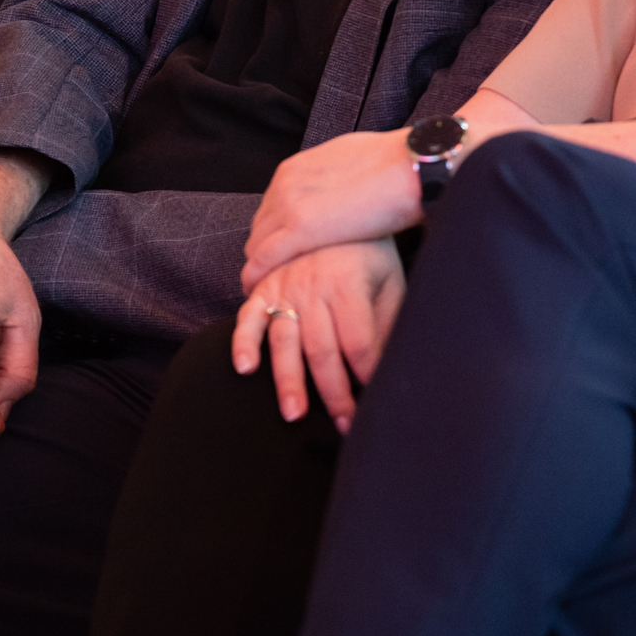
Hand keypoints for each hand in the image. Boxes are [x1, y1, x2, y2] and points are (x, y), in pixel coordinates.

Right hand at [232, 239, 405, 432]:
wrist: (338, 210)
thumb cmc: (370, 254)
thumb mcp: (391, 282)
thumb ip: (388, 323)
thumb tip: (392, 369)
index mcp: (349, 283)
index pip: (359, 342)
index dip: (367, 376)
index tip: (374, 401)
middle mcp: (313, 285)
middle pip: (322, 349)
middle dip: (334, 393)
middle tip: (344, 425)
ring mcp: (285, 286)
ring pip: (284, 340)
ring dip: (288, 380)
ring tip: (294, 415)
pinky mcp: (264, 287)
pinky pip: (249, 316)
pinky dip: (243, 342)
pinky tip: (245, 369)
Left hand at [242, 132, 425, 289]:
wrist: (409, 167)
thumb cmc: (391, 166)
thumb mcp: (346, 163)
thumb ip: (328, 180)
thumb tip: (334, 193)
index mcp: (295, 169)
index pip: (269, 208)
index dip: (274, 233)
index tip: (282, 251)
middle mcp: (285, 184)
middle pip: (260, 227)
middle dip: (265, 251)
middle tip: (276, 274)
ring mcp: (290, 204)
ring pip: (257, 244)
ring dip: (260, 266)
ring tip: (269, 286)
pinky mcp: (301, 228)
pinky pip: (263, 258)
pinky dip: (257, 275)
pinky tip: (259, 289)